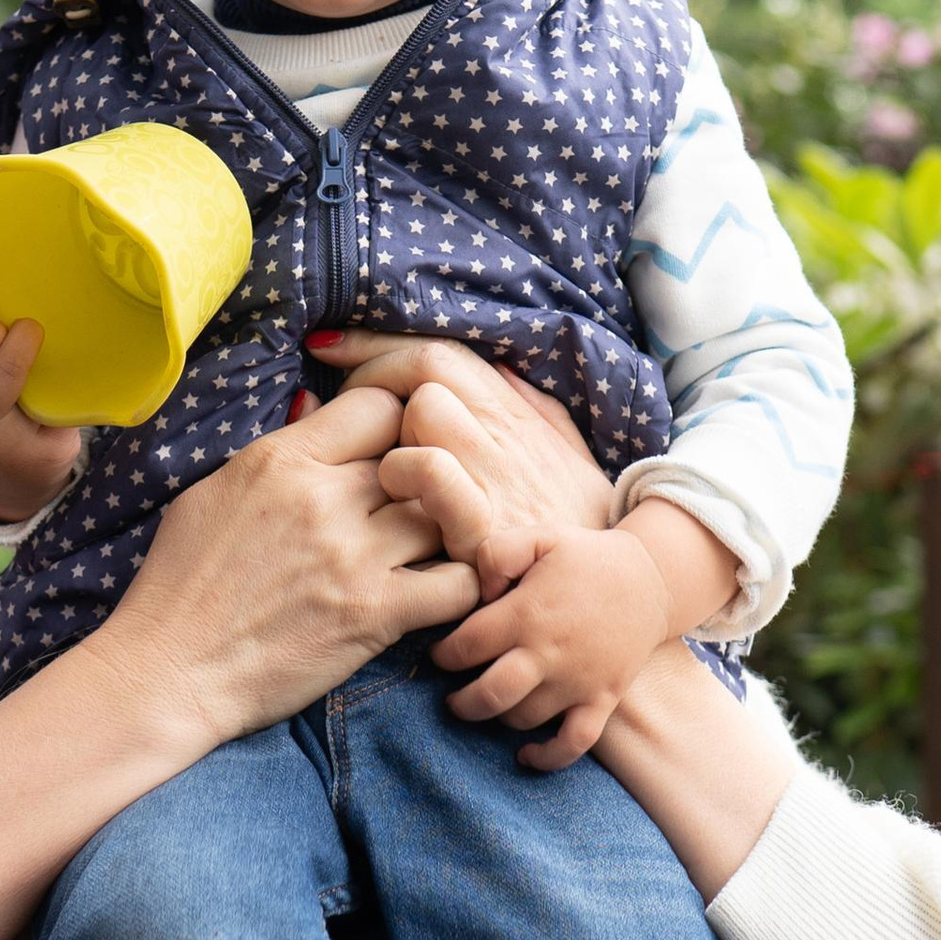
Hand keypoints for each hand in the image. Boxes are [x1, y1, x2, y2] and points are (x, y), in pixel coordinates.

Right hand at [0, 319, 81, 527]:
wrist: (1, 485)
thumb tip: (8, 302)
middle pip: (6, 377)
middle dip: (21, 343)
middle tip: (31, 327)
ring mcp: (16, 448)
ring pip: (41, 390)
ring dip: (48, 363)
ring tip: (48, 347)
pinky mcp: (52, 454)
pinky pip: (64, 407)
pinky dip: (70, 388)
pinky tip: (70, 379)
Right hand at [0, 386, 480, 939]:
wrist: (169, 672)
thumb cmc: (181, 583)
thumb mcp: (212, 492)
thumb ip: (277, 449)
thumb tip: (320, 406)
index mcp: (282, 459)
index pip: (379, 404)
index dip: (396, 422)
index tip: (392, 450)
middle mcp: (324, 498)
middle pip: (423, 453)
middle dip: (430, 476)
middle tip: (423, 501)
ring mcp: (354, 556)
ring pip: (451, 513)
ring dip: (452, 529)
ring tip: (436, 546)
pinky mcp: (376, 614)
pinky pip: (458, 582)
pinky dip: (460, 586)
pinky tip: (438, 593)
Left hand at [321, 334, 612, 558]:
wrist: (613, 595)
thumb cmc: (575, 525)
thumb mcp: (568, 455)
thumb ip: (530, 405)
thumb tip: (492, 363)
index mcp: (515, 416)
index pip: (437, 352)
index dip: (374, 344)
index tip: (327, 347)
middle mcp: (504, 438)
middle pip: (423, 374)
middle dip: (373, 387)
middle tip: (349, 419)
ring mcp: (494, 483)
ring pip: (423, 418)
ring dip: (392, 443)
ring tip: (386, 477)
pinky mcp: (482, 534)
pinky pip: (432, 480)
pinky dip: (407, 480)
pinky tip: (396, 506)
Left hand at [430, 522, 673, 769]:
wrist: (651, 579)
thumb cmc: (586, 558)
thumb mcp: (541, 536)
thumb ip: (498, 551)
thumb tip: (477, 590)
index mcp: (527, 613)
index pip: (466, 646)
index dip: (444, 655)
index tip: (441, 654)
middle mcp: (549, 653)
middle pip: (489, 695)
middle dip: (460, 702)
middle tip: (452, 696)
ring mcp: (578, 681)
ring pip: (523, 719)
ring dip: (497, 717)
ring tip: (489, 704)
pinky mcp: (602, 699)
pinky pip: (574, 743)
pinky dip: (547, 757)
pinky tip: (525, 755)